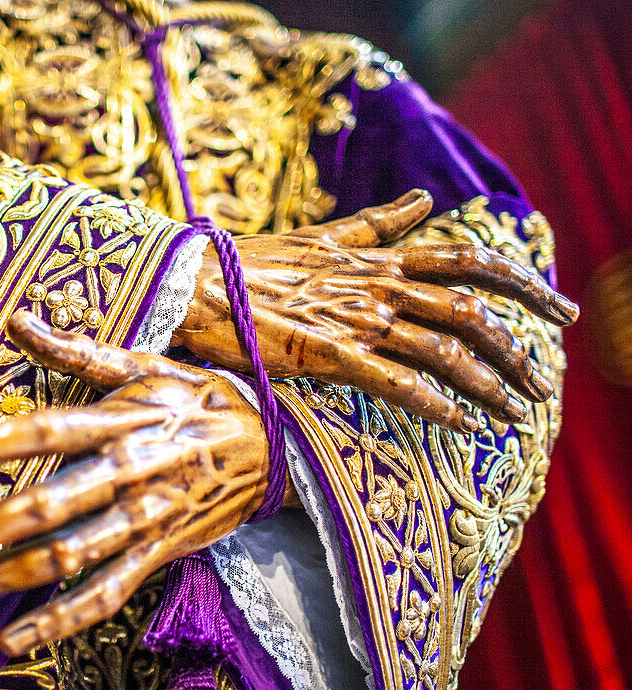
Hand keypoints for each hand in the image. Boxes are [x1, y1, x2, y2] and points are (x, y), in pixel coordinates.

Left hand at [0, 311, 274, 656]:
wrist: (280, 448)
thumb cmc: (201, 399)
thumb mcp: (147, 364)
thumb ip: (76, 351)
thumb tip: (14, 319)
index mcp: (117, 419)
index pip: (30, 432)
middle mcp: (126, 471)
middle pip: (38, 508)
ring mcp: (144, 518)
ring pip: (65, 557)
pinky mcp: (160, 552)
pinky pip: (108, 593)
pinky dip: (61, 620)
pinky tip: (10, 638)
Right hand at [173, 189, 579, 430]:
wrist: (195, 282)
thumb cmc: (253, 263)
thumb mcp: (322, 235)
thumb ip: (378, 222)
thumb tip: (425, 199)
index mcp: (378, 259)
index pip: (469, 262)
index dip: (523, 285)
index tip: (559, 312)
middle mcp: (377, 287)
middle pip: (470, 312)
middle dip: (518, 349)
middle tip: (544, 383)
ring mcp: (355, 320)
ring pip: (443, 350)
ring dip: (488, 383)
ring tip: (516, 414)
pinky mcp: (326, 354)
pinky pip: (394, 382)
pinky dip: (434, 405)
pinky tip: (460, 426)